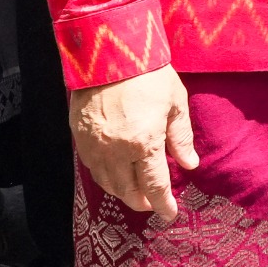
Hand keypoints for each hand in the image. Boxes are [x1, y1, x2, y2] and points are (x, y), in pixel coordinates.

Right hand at [69, 64, 198, 222]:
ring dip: (123, 193)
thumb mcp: (175, 103)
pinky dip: (106, 178)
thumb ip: (181, 137)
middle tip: (153, 204)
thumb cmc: (148, 75)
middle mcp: (115, 152)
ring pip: (107, 183)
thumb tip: (189, 164)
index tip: (170, 214)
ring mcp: (94, 146)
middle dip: (142, 202)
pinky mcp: (78, 137)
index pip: (154, 186)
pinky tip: (115, 175)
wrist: (108, 52)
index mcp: (143, 144)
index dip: (163, 204)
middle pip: (128, 191)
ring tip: (136, 194)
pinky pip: (92, 168)